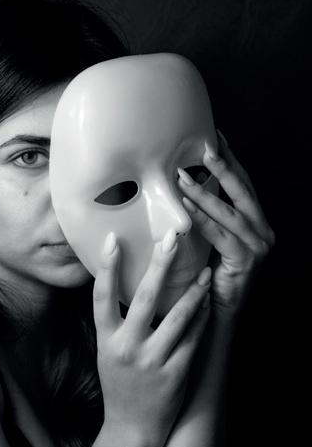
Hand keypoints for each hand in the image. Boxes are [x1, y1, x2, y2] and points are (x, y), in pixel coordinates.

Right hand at [93, 230, 210, 441]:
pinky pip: (193, 338)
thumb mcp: (107, 350)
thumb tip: (127, 283)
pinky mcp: (176, 372)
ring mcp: (153, 360)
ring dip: (193, 291)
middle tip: (171, 238)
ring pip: (178, 317)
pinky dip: (201, 317)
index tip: (113, 238)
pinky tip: (207, 302)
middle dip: (160, 265)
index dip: (107, 266)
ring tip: (205, 271)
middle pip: (144, 298)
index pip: (102, 295)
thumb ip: (115, 321)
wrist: (133, 427)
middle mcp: (127, 347)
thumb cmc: (118, 382)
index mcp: (106, 338)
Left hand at [177, 130, 274, 332]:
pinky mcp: (246, 260)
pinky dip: (203, 219)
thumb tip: (184, 185)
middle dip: (224, 167)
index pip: (243, 184)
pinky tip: (187, 206)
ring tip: (183, 176)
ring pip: (230, 211)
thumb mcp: (212, 237)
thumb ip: (208, 215)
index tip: (216, 137)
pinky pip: (221, 235)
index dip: (230, 161)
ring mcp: (258, 245)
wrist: (219, 308)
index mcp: (255, 221)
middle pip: (242, 191)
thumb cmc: (211, 271)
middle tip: (205, 147)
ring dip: (205, 192)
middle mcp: (262, 230)